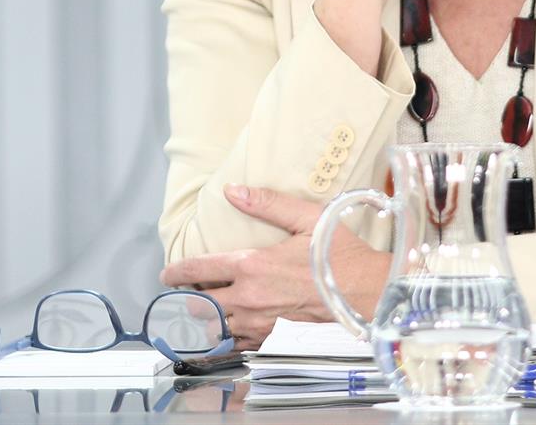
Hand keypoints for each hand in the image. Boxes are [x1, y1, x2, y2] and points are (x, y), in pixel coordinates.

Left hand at [159, 185, 386, 350]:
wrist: (367, 294)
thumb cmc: (339, 255)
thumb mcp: (306, 218)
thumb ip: (267, 203)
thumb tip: (232, 190)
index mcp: (253, 266)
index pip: (201, 268)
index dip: (178, 271)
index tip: (167, 274)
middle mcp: (250, 298)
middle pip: (201, 304)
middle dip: (184, 300)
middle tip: (175, 296)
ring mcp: (260, 323)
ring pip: (215, 328)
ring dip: (200, 322)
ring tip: (190, 316)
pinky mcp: (273, 338)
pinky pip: (237, 344)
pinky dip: (222, 341)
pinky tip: (220, 335)